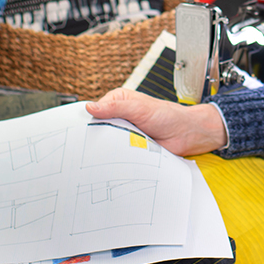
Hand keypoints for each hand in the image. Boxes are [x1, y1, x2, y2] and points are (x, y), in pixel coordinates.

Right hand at [85, 88, 227, 156]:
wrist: (187, 135)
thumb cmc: (168, 115)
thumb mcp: (140, 107)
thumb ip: (116, 107)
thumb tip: (91, 107)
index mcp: (116, 101)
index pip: (92, 112)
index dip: (85, 122)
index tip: (76, 132)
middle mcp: (117, 117)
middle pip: (96, 130)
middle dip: (95, 138)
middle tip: (91, 147)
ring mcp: (122, 134)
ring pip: (105, 145)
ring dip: (107, 150)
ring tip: (104, 155)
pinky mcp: (129, 148)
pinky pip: (117, 156)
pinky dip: (116, 159)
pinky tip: (114, 162)